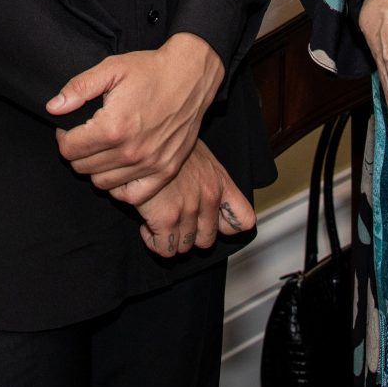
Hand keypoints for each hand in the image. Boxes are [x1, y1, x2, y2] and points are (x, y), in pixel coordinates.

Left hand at [47, 34, 225, 202]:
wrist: (191, 75)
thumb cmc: (150, 70)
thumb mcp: (110, 69)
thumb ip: (78, 89)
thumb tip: (53, 108)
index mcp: (113, 127)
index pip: (69, 149)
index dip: (64, 136)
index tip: (71, 127)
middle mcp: (130, 151)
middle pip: (83, 168)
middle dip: (78, 151)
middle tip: (87, 135)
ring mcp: (150, 164)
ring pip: (103, 183)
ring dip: (96, 168)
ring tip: (103, 148)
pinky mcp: (166, 170)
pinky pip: (132, 196)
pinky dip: (120, 186)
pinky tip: (120, 167)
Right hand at [134, 142, 253, 259]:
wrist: (144, 137)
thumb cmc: (164, 141)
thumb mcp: (196, 153)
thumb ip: (205, 178)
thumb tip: (197, 196)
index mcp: (219, 182)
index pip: (243, 221)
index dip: (226, 227)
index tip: (209, 223)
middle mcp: (209, 197)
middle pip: (207, 240)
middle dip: (188, 235)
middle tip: (173, 220)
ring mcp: (189, 210)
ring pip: (184, 247)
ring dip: (169, 238)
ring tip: (158, 220)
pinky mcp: (166, 218)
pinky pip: (165, 249)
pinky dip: (154, 243)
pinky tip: (147, 225)